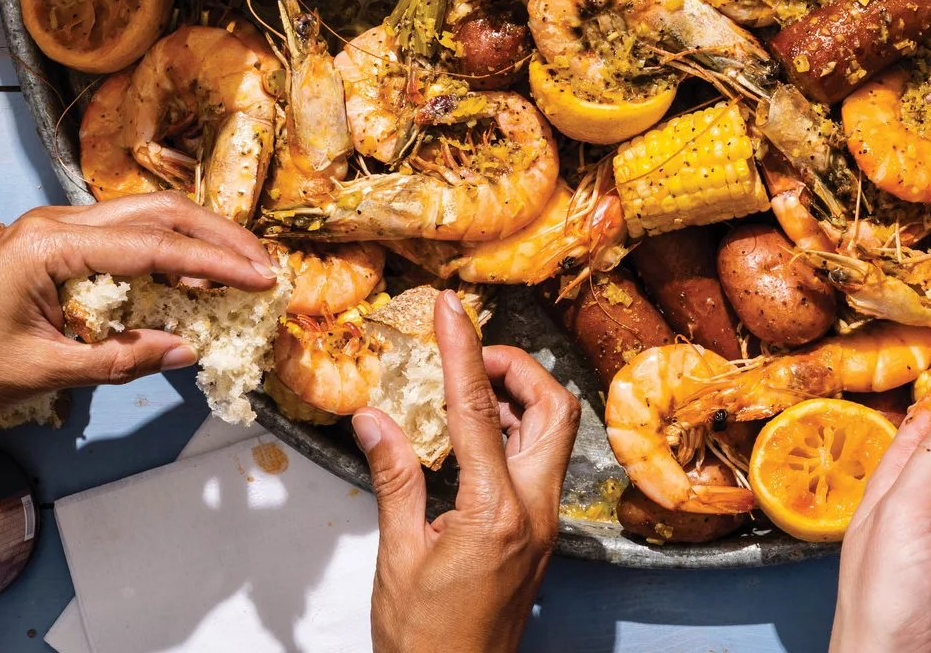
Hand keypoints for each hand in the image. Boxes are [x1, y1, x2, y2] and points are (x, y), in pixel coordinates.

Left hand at [0, 193, 276, 418]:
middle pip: (157, 214)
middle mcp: (55, 223)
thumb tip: (186, 350)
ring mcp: (51, 229)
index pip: (153, 246)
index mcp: (51, 244)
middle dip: (217, 238)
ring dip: (194, 241)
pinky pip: (119, 239)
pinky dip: (162, 254)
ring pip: (142, 219)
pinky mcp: (48, 246)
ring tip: (239, 268)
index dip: (215, 263)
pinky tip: (186, 278)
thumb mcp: (38, 371)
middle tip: (264, 266)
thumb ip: (116, 360)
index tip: (262, 279)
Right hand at [360, 294, 577, 652]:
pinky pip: (540, 463)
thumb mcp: (398, 555)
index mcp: (494, 513)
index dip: (464, 350)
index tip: (451, 310)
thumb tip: (375, 419)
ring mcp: (543, 524)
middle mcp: (533, 512)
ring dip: (520, 398)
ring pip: (555, 433)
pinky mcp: (539, 535)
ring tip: (467, 388)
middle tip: (470, 354)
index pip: (479, 411)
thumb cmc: (425, 638)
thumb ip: (394, 479)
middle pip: (553, 408)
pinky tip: (476, 435)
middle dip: (517, 367)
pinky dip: (516, 433)